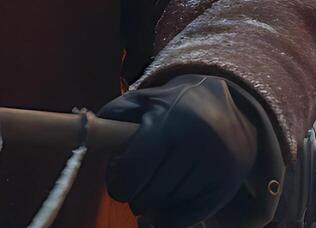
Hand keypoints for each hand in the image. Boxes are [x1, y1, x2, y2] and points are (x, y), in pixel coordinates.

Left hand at [98, 74, 261, 226]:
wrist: (227, 108)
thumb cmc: (173, 106)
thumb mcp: (142, 99)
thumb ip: (112, 115)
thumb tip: (88, 137)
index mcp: (171, 123)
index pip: (135, 168)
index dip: (118, 181)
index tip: (116, 181)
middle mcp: (197, 146)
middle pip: (150, 192)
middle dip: (133, 194)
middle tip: (131, 187)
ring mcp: (216, 168)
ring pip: (168, 204)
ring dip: (153, 203)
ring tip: (151, 188)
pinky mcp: (226, 186)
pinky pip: (189, 216)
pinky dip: (171, 216)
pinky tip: (164, 206)